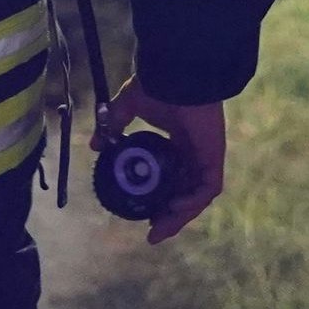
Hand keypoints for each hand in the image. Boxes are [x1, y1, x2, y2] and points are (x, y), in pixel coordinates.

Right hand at [97, 86, 225, 244]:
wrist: (177, 75)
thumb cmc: (157, 86)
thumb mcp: (128, 107)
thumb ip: (113, 124)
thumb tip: (94, 143)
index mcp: (178, 142)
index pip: (172, 178)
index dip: (159, 197)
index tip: (142, 212)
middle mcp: (193, 153)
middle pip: (184, 194)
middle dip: (169, 216)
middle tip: (151, 232)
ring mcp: (206, 156)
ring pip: (195, 197)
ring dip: (179, 216)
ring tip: (159, 230)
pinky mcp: (213, 158)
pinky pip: (207, 189)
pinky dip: (192, 201)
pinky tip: (174, 208)